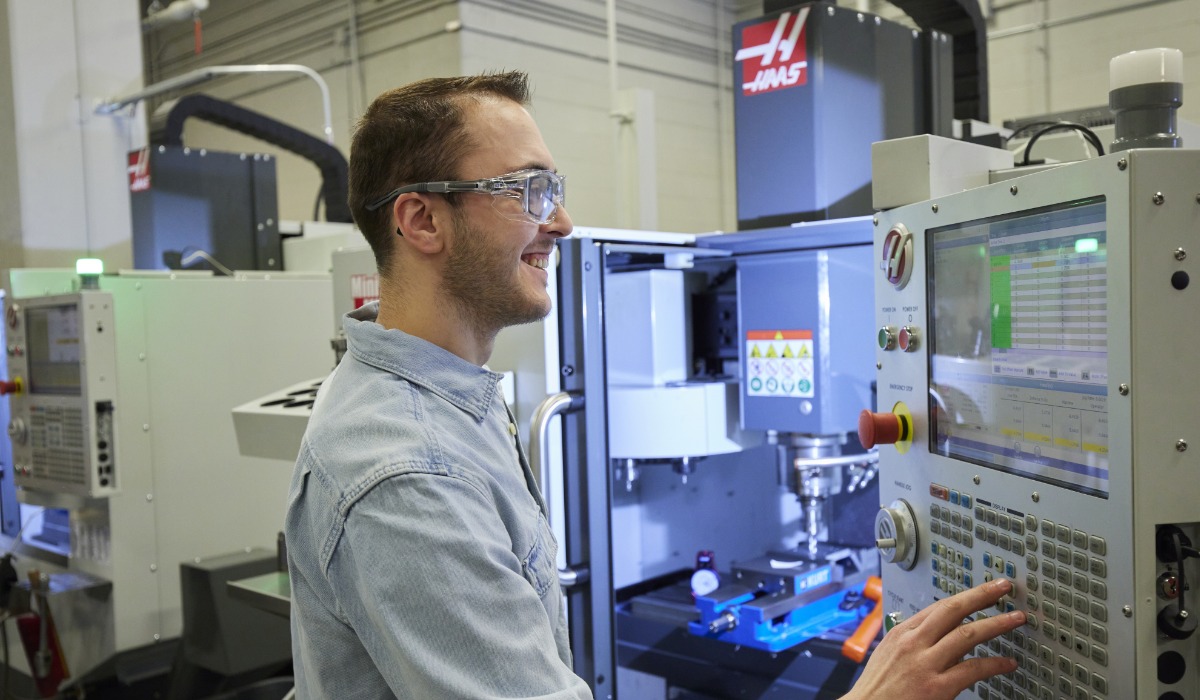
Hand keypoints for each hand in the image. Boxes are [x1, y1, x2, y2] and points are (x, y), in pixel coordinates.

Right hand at [842, 578, 1024, 699]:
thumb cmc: (878, 690)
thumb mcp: (889, 656)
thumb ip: (914, 644)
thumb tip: (941, 640)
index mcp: (901, 633)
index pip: (938, 607)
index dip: (965, 595)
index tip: (983, 589)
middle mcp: (913, 643)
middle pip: (953, 610)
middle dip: (982, 595)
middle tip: (1003, 588)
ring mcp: (925, 664)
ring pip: (968, 634)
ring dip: (997, 624)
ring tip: (1015, 618)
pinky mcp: (937, 687)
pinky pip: (973, 669)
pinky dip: (995, 664)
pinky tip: (1007, 663)